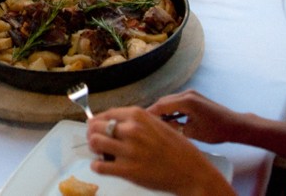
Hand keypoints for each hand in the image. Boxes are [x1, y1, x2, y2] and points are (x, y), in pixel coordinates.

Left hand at [87, 106, 232, 193]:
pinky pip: (99, 166)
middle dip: (93, 133)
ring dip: (94, 148)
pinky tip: (102, 165)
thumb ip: (136, 121)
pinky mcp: (128, 170)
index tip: (97, 127)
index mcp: (138, 116)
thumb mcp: (158, 123)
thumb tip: (113, 122)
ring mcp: (129, 150)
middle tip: (97, 141)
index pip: (106, 113)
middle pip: (96, 126)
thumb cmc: (177, 148)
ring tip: (100, 152)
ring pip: (94, 142)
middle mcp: (131, 130)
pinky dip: (97, 166)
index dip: (99, 121)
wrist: (192, 171)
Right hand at [147, 89, 242, 144]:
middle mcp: (187, 94)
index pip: (161, 105)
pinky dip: (171, 110)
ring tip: (154, 123)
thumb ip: (173, 127)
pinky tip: (167, 119)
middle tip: (144, 124)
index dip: (149, 114)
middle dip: (154, 111)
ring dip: (162, 110)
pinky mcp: (194, 97)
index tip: (139, 122)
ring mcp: (191, 94)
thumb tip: (159, 126)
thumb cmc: (215, 131)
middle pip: (163, 101)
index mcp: (186, 101)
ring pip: (169, 101)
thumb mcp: (191, 132)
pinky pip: (177, 102)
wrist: (234, 125)